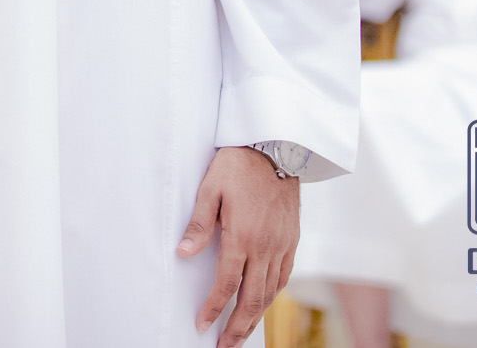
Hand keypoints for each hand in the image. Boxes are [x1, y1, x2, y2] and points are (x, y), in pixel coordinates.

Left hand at [177, 146, 297, 347]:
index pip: (226, 284)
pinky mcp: (293, 240)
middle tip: (225, 346)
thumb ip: (198, 224)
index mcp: (242, 236)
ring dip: (256, 317)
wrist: (277, 148)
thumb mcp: (210, 189)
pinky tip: (262, 303)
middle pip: (252, 299)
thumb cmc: (238, 166)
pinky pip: (284, 277)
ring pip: (271, 293)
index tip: (201, 325)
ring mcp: (282, 245)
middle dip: (238, 327)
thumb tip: (183, 254)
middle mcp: (266, 247)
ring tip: (241, 333)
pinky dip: (272, 296)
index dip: (213, 308)